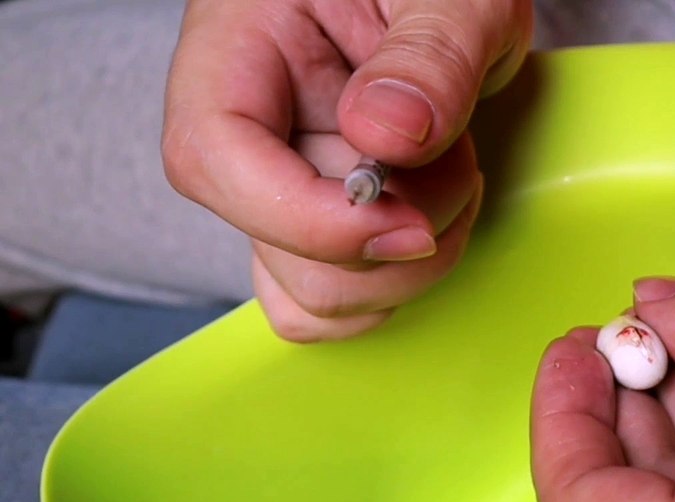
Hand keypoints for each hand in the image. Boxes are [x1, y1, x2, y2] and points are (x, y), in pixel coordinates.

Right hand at [162, 0, 531, 340]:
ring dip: (406, 266)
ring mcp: (284, 182)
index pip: (213, 156)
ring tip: (454, 178)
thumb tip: (384, 131)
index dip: (306, 218)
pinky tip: (437, 222)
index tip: (406, 224)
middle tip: (460, 162)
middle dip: (392, 236)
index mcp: (242, 46)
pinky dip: (393, 287)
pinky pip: (329, 299)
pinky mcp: (322, 220)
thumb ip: (428, 52)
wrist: (457, 0)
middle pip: (276, 245)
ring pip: (309, 291)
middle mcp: (250, 126)